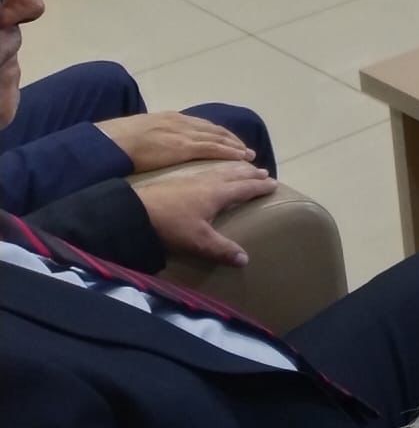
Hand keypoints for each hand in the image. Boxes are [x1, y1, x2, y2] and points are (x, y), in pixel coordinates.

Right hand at [97, 111, 254, 172]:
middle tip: (244, 149)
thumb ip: (150, 138)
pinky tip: (241, 157)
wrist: (108, 142)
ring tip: (248, 155)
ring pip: (218, 137)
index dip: (216, 133)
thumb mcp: (137, 134)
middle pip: (214, 130)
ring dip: (235, 146)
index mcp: (169, 118)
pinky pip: (213, 148)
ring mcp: (183, 133)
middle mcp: (181, 122)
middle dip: (231, 139)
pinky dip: (229, 151)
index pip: (200, 125)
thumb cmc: (115, 142)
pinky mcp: (183, 147)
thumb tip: (152, 149)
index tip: (228, 140)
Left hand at [133, 162, 275, 265]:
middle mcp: (210, 181)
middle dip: (251, 173)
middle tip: (264, 172)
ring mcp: (194, 179)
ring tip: (243, 168)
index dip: (261, 186)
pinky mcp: (180, 181)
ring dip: (236, 168)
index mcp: (219, 193)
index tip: (274, 184)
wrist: (135, 211)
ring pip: (222, 169)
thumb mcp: (199, 241)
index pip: (246, 187)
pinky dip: (219, 170)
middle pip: (236, 173)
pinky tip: (212, 175)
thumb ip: (222, 250)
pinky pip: (209, 170)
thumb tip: (245, 259)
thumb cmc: (172, 225)